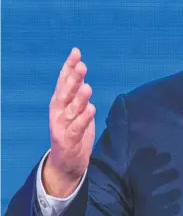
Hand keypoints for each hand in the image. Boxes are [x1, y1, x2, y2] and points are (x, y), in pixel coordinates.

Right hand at [43, 48, 95, 196]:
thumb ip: (77, 92)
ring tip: (87, 87)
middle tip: (81, 66)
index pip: (64, 81)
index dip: (69, 67)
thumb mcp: (75, 109)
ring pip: (72, 110)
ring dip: (79, 98)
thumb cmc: (73, 131)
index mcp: (60, 102)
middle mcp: (59, 112)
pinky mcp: (68, 140)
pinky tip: (91, 109)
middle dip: (73, 79)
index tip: (76, 52)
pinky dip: (84, 119)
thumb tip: (80, 71)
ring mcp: (62, 126)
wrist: (66, 163)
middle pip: (66, 92)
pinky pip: (77, 128)